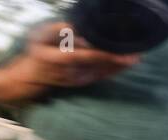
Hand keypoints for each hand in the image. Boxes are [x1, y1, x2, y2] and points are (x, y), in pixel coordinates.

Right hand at [9, 21, 140, 89]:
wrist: (29, 78)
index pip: (89, 56)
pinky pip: (98, 77)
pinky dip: (111, 71)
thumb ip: (60, 29)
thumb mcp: (41, 35)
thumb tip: (78, 29)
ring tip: (135, 59)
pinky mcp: (79, 82)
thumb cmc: (35, 52)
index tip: (124, 55)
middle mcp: (71, 72)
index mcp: (62, 59)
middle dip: (119, 62)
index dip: (107, 55)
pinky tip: (122, 65)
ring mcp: (76, 80)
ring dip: (118, 67)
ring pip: (101, 74)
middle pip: (100, 67)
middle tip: (138, 55)